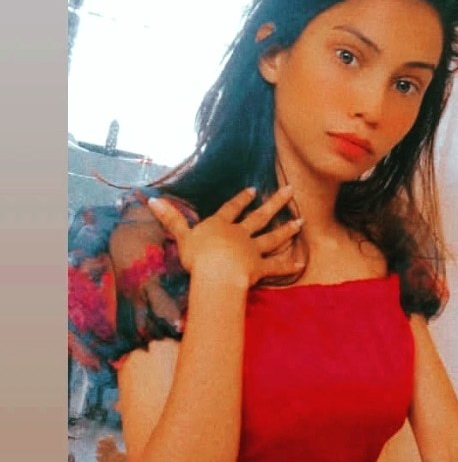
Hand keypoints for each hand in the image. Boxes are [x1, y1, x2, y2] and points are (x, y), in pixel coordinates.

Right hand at [147, 186, 303, 287]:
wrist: (216, 272)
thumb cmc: (197, 255)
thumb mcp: (181, 236)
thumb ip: (171, 219)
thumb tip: (153, 200)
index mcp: (220, 225)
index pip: (232, 208)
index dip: (241, 199)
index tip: (254, 190)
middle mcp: (239, 234)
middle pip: (260, 216)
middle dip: (275, 202)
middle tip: (290, 189)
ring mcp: (252, 250)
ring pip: (272, 238)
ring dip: (287, 229)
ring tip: (300, 221)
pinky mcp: (259, 268)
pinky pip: (276, 267)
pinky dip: (288, 266)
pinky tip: (301, 264)